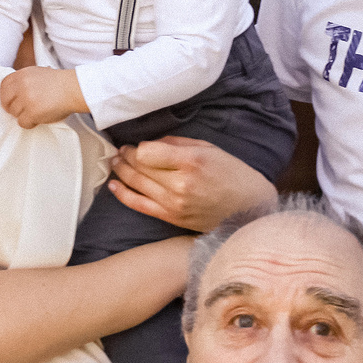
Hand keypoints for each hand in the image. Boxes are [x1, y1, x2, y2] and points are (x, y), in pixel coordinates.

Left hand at [0, 66, 84, 128]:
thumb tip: (13, 94)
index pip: (3, 86)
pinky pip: (22, 123)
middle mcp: (22, 85)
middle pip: (6, 102)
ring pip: (15, 114)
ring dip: (24, 115)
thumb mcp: (38, 73)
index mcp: (22, 74)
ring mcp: (26, 99)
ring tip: (38, 111)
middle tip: (23, 111)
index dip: (5, 96)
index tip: (10, 102)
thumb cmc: (59, 83)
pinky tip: (39, 118)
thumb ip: (24, 81)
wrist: (73, 89)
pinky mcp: (32, 112)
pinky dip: (30, 123)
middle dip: (12, 108)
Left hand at [106, 136, 277, 232]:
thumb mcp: (210, 149)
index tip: (137, 145)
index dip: (138, 147)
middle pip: (139, 167)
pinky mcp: (172, 218)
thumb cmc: (233, 174)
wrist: (249, 209)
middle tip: (121, 151)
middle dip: (126, 157)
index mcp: (192, 162)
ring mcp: (174, 204)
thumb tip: (151, 144)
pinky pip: (139, 206)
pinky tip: (113, 184)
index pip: (147, 152)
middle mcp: (180, 184)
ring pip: (136, 185)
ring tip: (115, 162)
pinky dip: (123, 194)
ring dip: (121, 171)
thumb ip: (178, 144)